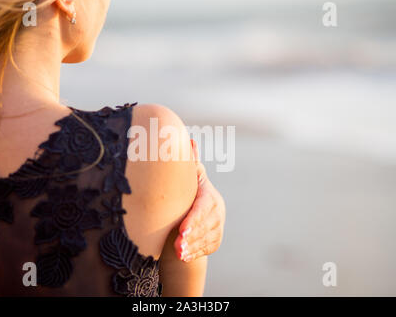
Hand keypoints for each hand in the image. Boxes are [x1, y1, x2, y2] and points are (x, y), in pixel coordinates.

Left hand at [174, 139, 225, 261]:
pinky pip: (208, 248)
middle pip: (207, 226)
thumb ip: (189, 163)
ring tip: (178, 254)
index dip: (194, 219)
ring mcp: (218, 227)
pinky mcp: (216, 241)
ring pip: (208, 239)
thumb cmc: (186, 192)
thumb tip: (189, 139)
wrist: (191, 213)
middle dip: (192, 237)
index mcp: (209, 195)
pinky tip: (184, 258)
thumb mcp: (188, 179)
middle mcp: (217, 211)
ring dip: (193, 247)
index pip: (203, 208)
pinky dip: (196, 253)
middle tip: (177, 246)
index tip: (181, 230)